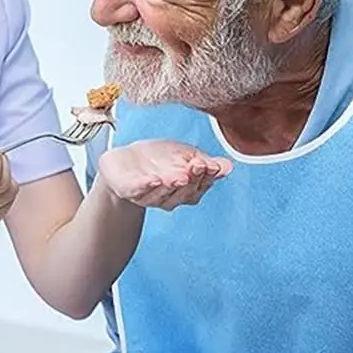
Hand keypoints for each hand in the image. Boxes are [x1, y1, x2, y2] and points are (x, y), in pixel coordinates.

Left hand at [96, 140, 230, 210]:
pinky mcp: (129, 191)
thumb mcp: (185, 155)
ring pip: (163, 194)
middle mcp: (169, 198)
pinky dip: (146, 186)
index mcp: (185, 191)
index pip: (200, 186)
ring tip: (180, 175)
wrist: (125, 160)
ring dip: (172, 185)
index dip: (207, 177)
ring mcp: (149, 196)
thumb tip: (227, 166)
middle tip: (198, 166)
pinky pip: (139, 191)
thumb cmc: (158, 159)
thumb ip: (205, 162)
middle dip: (192, 180)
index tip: (212, 166)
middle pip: (184, 192)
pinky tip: (154, 179)